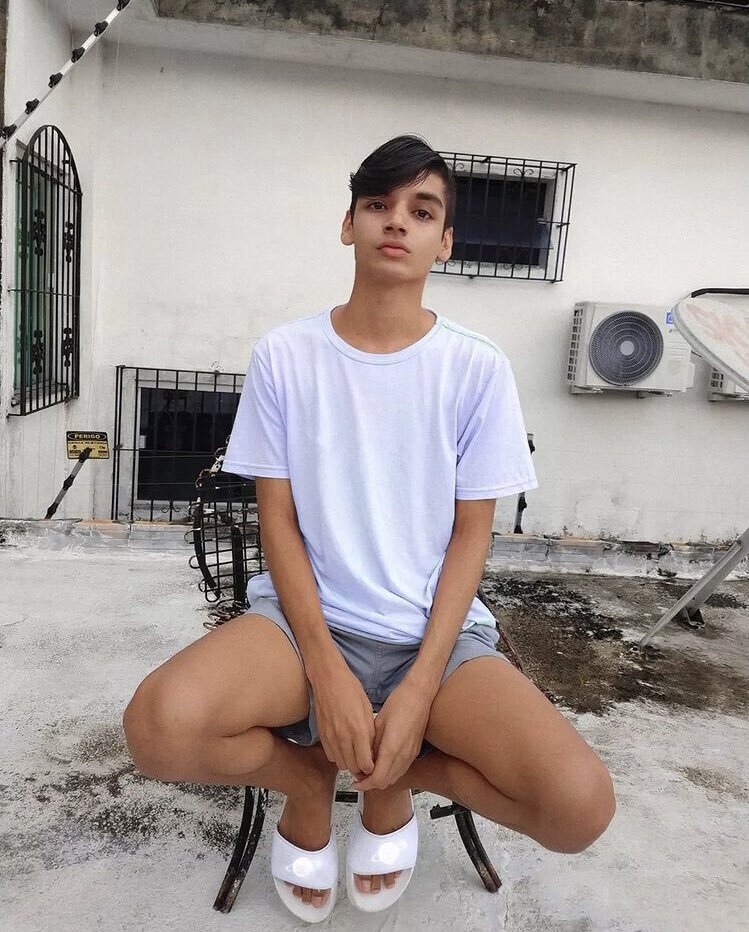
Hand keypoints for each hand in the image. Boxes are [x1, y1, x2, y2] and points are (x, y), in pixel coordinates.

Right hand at [309, 654, 375, 777]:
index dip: (371, 767)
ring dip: (349, 763)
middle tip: (366, 763)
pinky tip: (344, 747)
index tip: (374, 763)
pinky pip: (331, 755)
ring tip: (355, 755)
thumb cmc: (349, 688)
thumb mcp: (367, 708)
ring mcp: (331, 737)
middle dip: (361, 768)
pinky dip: (338, 756)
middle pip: (353, 767)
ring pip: (341, 764)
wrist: (328, 678)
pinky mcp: (322, 735)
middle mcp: (343, 736)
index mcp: (358, 729)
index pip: (365, 763)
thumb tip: (372, 748)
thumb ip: (370, 731)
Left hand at [350, 679, 432, 791]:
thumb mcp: (378, 722)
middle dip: (370, 783)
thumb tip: (363, 758)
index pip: (377, 778)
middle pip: (385, 782)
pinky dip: (390, 772)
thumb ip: (371, 744)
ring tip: (368, 770)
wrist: (420, 695)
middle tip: (359, 775)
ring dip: (381, 778)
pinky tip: (382, 763)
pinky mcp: (414, 751)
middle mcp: (404, 755)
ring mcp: (411, 754)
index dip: (364, 784)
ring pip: (394, 778)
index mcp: (392, 748)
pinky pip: (401, 770)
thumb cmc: (400, 702)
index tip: (355, 782)